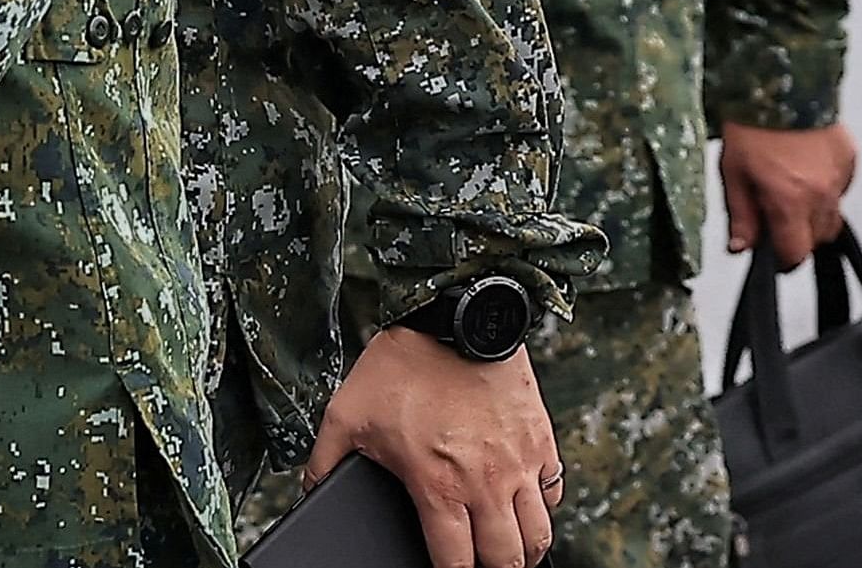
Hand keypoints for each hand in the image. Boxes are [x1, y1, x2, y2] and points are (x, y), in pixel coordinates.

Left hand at [306, 325, 560, 567]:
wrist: (453, 318)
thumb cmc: (399, 366)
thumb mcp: (345, 415)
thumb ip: (324, 461)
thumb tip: (308, 491)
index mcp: (439, 485)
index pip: (455, 562)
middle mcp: (487, 483)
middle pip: (505, 559)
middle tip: (478, 563)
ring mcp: (521, 464)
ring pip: (539, 534)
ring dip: (523, 549)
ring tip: (505, 550)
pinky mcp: (542, 442)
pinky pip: (554, 493)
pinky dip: (542, 507)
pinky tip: (521, 504)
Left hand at [721, 121, 855, 268]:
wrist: (781, 84)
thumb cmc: (751, 126)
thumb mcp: (732, 172)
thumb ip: (740, 214)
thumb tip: (740, 248)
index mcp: (790, 200)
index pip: (795, 253)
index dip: (782, 259)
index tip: (771, 255)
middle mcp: (821, 194)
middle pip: (816, 239)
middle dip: (796, 236)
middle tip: (773, 216)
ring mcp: (840, 179)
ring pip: (832, 218)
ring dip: (812, 216)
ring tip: (787, 192)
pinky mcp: (850, 163)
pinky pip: (840, 191)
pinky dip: (824, 191)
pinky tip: (803, 173)